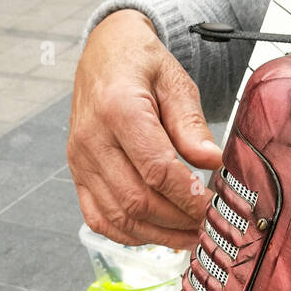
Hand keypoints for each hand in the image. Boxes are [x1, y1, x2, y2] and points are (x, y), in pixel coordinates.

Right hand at [69, 9, 222, 247]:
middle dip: (178, 220)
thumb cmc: (141, 64)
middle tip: (209, 225)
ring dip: (159, 235)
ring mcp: (80, 160)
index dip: (188, 196)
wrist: (105, 54)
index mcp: (117, 108)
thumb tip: (213, 162)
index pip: (156, 169)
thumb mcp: (175, 81)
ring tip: (190, 236)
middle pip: (137, 200)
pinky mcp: (77, 174)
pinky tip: (158, 233)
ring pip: (119, 217)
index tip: (213, 207)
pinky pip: (99, 219)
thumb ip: (191, 124)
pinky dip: (130, 234)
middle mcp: (91, 139)